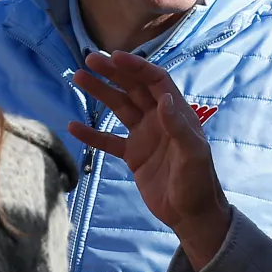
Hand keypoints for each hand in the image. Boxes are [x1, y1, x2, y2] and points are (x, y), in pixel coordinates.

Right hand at [68, 51, 230, 270]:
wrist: (191, 214)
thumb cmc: (197, 183)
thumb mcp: (193, 154)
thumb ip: (179, 127)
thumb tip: (164, 98)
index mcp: (177, 114)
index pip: (156, 81)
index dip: (137, 67)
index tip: (114, 57)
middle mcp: (159, 120)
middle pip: (134, 88)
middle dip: (113, 72)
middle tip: (90, 59)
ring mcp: (145, 136)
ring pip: (119, 108)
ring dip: (100, 93)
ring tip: (79, 78)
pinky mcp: (134, 156)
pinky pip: (109, 141)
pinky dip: (92, 134)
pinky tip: (73, 125)